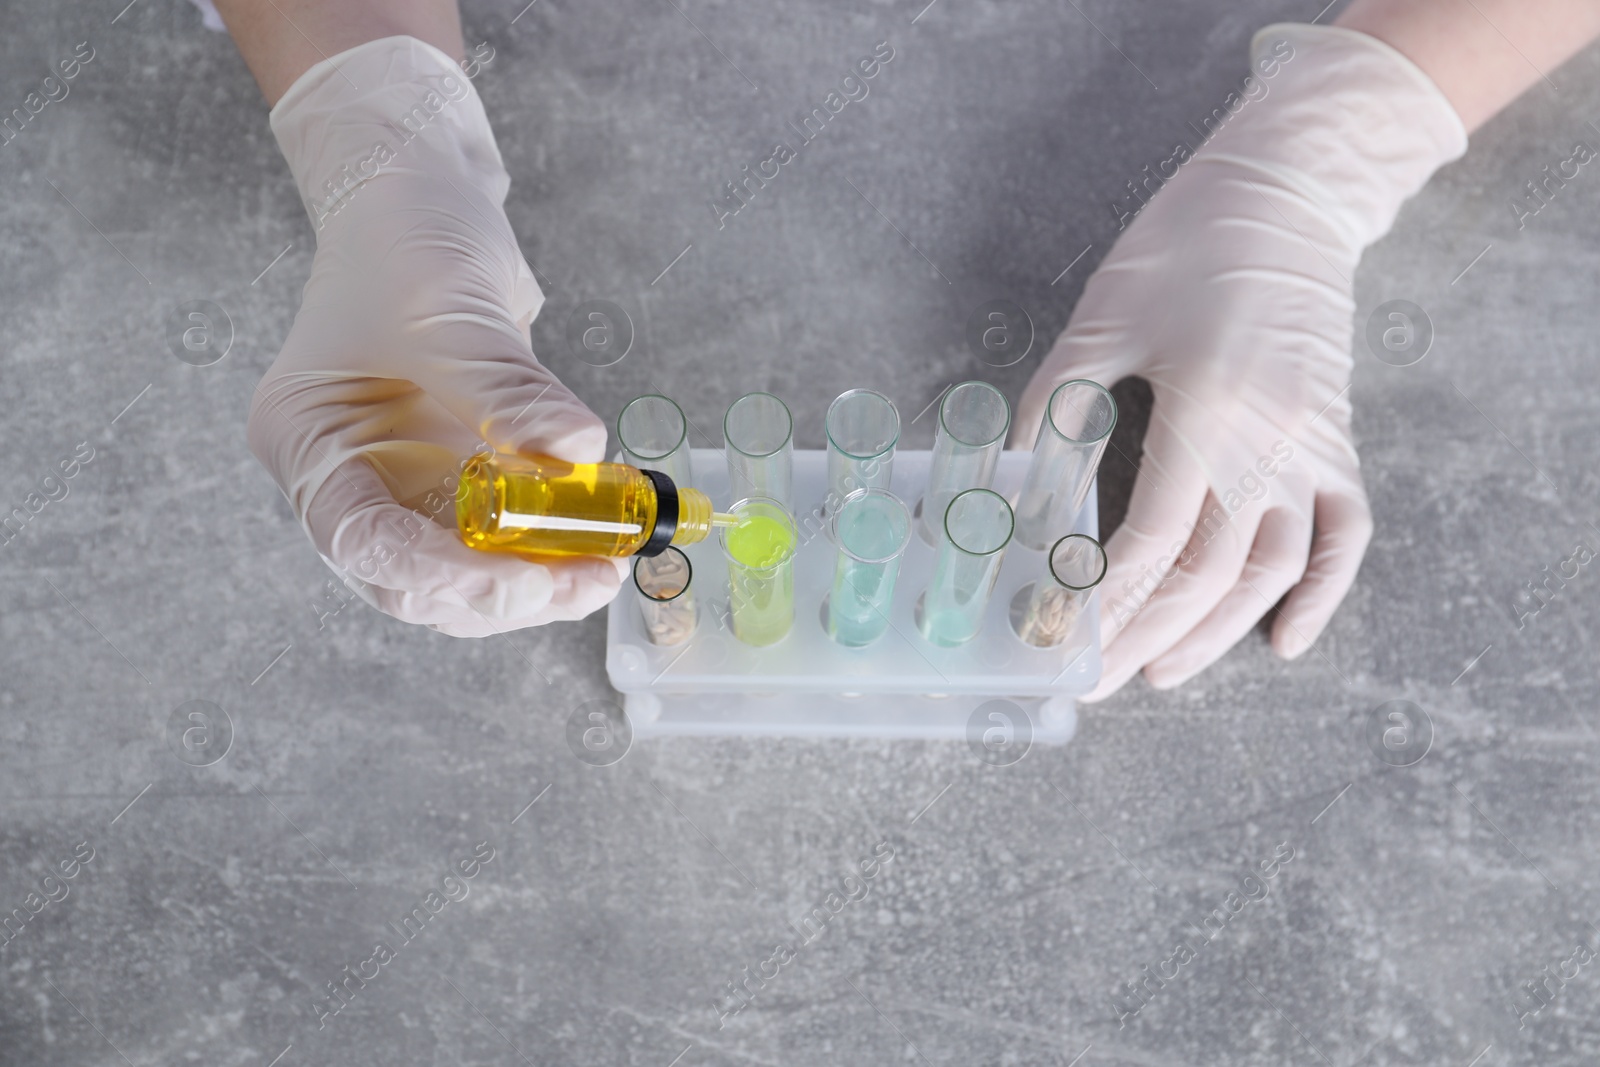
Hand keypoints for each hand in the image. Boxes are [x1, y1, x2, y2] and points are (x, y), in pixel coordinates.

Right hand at [248, 36, 624, 636]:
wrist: (419, 189)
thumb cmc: (402, 234)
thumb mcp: (452, 306)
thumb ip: (510, 391)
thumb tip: (578, 454)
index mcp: (309, 441)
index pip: (363, 544)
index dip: (444, 577)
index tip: (525, 579)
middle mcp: (348, 475)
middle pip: (414, 581)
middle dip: (502, 593)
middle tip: (589, 579)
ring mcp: (402, 477)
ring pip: (463, 572)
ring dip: (535, 578)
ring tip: (607, 564)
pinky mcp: (455, 470)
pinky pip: (500, 533)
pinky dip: (549, 541)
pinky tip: (600, 528)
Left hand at [1014, 24, 1465, 697]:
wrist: (1285, 194)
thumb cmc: (1181, 247)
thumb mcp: (1102, 319)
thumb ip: (1057, 409)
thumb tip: (1012, 492)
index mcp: (1204, 408)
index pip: (1152, 540)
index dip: (1101, 600)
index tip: (1056, 636)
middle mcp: (1269, 440)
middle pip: (1209, 573)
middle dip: (1145, 637)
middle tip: (1093, 678)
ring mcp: (1314, 446)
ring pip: (1273, 569)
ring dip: (1218, 631)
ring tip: (1161, 672)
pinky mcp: (1338, 442)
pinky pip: (1345, 535)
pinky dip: (1322, 595)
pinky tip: (1285, 642)